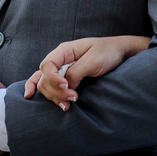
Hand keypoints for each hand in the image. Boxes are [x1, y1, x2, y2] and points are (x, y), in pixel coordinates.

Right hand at [22, 35, 150, 109]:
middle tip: (74, 97)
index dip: (53, 78)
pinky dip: (43, 92)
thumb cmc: (107, 52)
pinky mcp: (65, 78)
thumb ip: (76, 72)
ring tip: (69, 104)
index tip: (67, 86)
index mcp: (64, 50)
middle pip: (44, 78)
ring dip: (54, 96)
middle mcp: (59, 60)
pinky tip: (37, 98)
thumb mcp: (93, 60)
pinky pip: (47, 84)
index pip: (47, 65)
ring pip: (45, 85)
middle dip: (56, 91)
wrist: (119, 54)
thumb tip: (65, 87)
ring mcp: (61, 70)